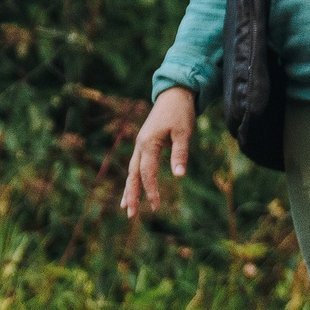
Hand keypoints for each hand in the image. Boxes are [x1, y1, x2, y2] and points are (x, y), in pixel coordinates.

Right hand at [120, 87, 195, 219]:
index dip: (151, 190)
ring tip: (126, 207)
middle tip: (130, 215)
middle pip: (133, 175)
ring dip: (129, 189)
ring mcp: (140, 144)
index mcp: (148, 143)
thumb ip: (180, 154)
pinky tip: (132, 189)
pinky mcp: (144, 144)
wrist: (174, 94)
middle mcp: (140, 145)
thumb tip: (179, 176)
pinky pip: (136, 165)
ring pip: (131, 171)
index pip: (147, 172)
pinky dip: (133, 179)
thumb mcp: (184, 132)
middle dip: (131, 195)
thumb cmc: (181, 113)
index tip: (156, 206)